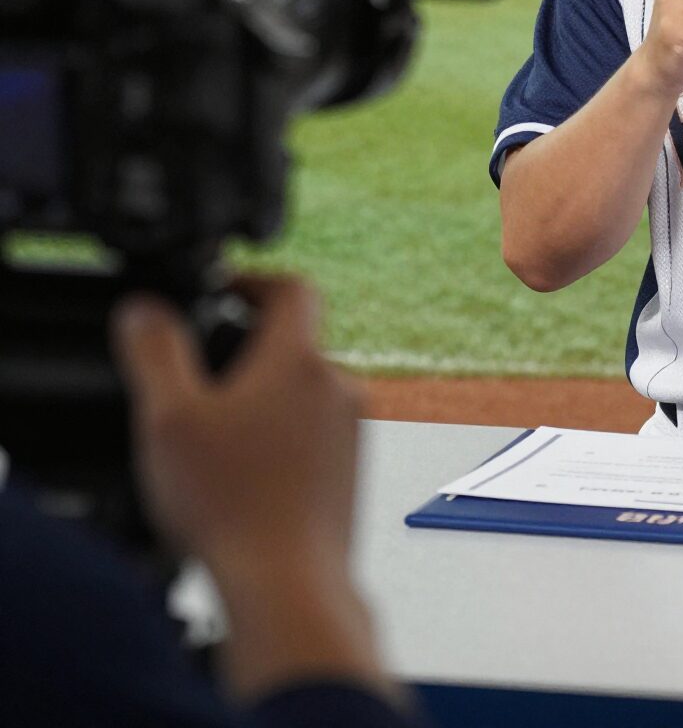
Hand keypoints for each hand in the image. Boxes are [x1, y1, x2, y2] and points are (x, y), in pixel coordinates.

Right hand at [113, 275, 361, 579]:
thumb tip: (146, 309)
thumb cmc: (232, 506)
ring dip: (264, 404)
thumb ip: (156, 352)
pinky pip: (314, 436)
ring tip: (217, 442)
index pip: (294, 289)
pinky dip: (281, 443)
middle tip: (201, 382)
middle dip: (248, 353)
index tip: (223, 293)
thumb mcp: (169, 418)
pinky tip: (244, 480)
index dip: (254, 281)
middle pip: (295, 345)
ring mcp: (352, 430)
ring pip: (303, 394)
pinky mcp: (352, 471)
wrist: (289, 587)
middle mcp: (337, 387)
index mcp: (299, 361)